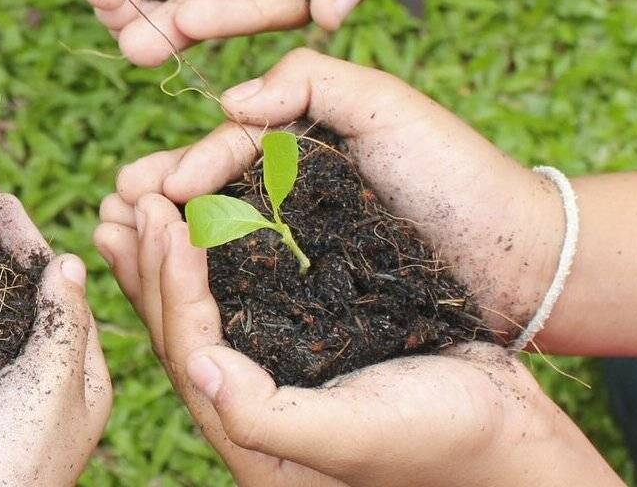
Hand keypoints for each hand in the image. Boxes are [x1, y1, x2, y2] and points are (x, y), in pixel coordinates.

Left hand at [95, 193, 613, 485]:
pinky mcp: (311, 339)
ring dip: (171, 253)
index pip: (189, 350)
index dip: (167, 283)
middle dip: (149, 260)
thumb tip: (197, 367)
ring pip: (208, 305)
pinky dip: (221, 251)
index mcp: (251, 438)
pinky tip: (211, 213)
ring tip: (142, 197)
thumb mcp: (351, 434)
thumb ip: (263, 413)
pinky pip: (249, 291)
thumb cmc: (441, 441)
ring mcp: (281, 371)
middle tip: (124, 195)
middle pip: (182, 327)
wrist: (511, 437)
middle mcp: (256, 405)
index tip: (156, 215)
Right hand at [99, 48, 560, 340]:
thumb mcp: (383, 103)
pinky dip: (212, 285)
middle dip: (159, 198)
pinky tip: (180, 289)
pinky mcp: (316, 299)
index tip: (153, 187)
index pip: (231, 146)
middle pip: (213, 192)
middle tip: (116, 207)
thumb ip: (307, 82)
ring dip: (171, 242)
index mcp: (306, 145)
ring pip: (224, 240)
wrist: (522, 260)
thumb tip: (227, 102)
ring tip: (128, 244)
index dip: (189, 164)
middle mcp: (298, 195)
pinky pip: (256, 288)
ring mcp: (305, 249)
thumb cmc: (457, 175)